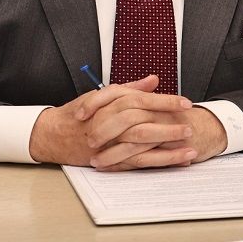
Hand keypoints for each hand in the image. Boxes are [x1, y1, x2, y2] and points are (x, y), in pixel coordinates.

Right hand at [29, 75, 224, 169]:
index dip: (165, 101)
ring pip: (142, 145)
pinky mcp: (110, 160)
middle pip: (144, 123)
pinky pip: (137, 162)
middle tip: (190, 124)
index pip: (142, 100)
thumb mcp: (102, 95)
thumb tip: (153, 80)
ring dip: (168, 147)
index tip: (185, 102)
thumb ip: (130, 88)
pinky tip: (176, 161)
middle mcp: (109, 123)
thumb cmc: (78, 113)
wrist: (52, 135)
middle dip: (169, 125)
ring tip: (190, 147)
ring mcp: (109, 144)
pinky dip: (158, 162)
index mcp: (110, 104)